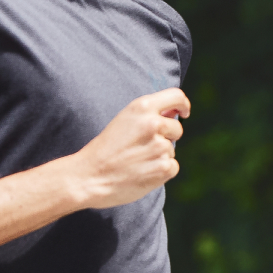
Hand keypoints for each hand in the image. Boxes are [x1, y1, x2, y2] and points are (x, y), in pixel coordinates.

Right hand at [70, 88, 189, 209]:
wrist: (89, 176)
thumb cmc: (105, 148)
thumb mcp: (124, 121)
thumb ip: (148, 115)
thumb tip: (176, 114)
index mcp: (141, 107)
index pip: (176, 96)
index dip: (183, 105)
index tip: (182, 113)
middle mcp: (153, 123)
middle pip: (177, 128)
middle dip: (166, 136)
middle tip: (143, 146)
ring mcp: (160, 146)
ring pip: (172, 149)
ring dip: (160, 156)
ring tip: (135, 161)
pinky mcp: (163, 168)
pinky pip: (172, 166)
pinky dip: (161, 171)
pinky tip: (141, 172)